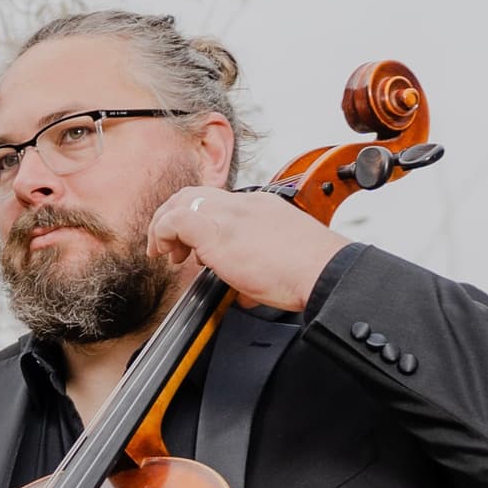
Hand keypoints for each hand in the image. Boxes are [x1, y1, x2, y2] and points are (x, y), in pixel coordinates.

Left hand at [146, 184, 347, 312]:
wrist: (324, 272)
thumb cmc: (309, 272)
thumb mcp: (280, 259)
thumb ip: (256, 267)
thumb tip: (245, 292)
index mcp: (260, 206)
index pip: (217, 202)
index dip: (197, 219)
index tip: (191, 245)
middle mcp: (243, 204)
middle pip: (194, 194)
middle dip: (173, 216)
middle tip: (169, 246)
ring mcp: (229, 214)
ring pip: (181, 201)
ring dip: (165, 226)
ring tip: (164, 252)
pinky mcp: (216, 230)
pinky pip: (175, 221)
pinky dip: (163, 234)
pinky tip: (165, 253)